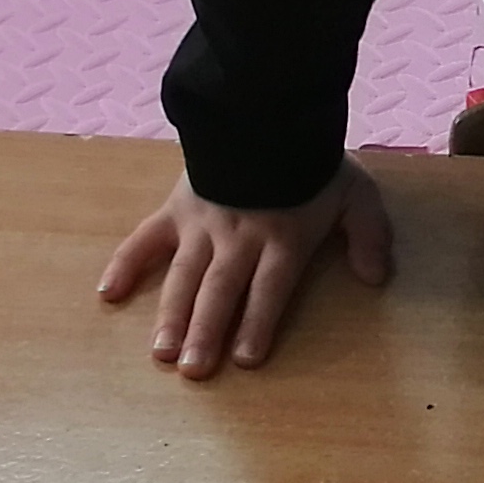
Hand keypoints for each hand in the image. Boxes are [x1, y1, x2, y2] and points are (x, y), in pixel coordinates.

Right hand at [96, 168, 390, 379]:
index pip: (269, 288)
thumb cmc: (312, 162)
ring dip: (171, 314)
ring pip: (183, 275)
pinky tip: (109, 294)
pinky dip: (125, 265)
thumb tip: (375, 278)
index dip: (258, 322)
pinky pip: (144, 239)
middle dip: (206, 331)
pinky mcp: (175, 210)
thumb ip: (368, 235)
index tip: (246, 358)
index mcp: (281, 239)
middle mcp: (238, 238)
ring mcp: (201, 226)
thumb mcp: (356, 193)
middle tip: (194, 370)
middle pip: (220, 290)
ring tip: (160, 351)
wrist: (266, 112)